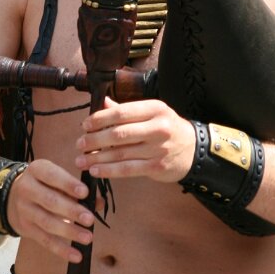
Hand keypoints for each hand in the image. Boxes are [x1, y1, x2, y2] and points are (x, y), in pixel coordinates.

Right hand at [6, 159, 94, 262]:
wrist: (12, 197)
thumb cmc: (44, 184)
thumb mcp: (57, 178)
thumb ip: (78, 189)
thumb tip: (99, 202)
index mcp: (36, 170)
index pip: (51, 176)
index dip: (68, 184)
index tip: (85, 192)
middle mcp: (27, 188)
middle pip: (50, 201)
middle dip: (71, 211)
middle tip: (90, 219)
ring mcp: (24, 210)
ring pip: (47, 222)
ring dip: (69, 232)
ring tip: (87, 238)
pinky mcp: (25, 228)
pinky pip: (44, 240)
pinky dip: (61, 250)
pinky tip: (76, 255)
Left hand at [75, 97, 195, 183]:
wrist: (194, 150)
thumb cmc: (168, 128)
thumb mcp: (152, 113)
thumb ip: (127, 109)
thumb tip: (103, 102)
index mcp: (154, 109)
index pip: (121, 112)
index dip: (99, 119)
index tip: (84, 125)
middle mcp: (157, 127)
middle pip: (118, 134)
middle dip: (94, 140)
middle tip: (80, 144)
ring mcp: (158, 149)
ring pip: (121, 153)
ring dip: (97, 158)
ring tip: (81, 160)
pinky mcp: (157, 166)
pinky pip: (127, 169)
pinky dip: (109, 171)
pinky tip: (96, 171)